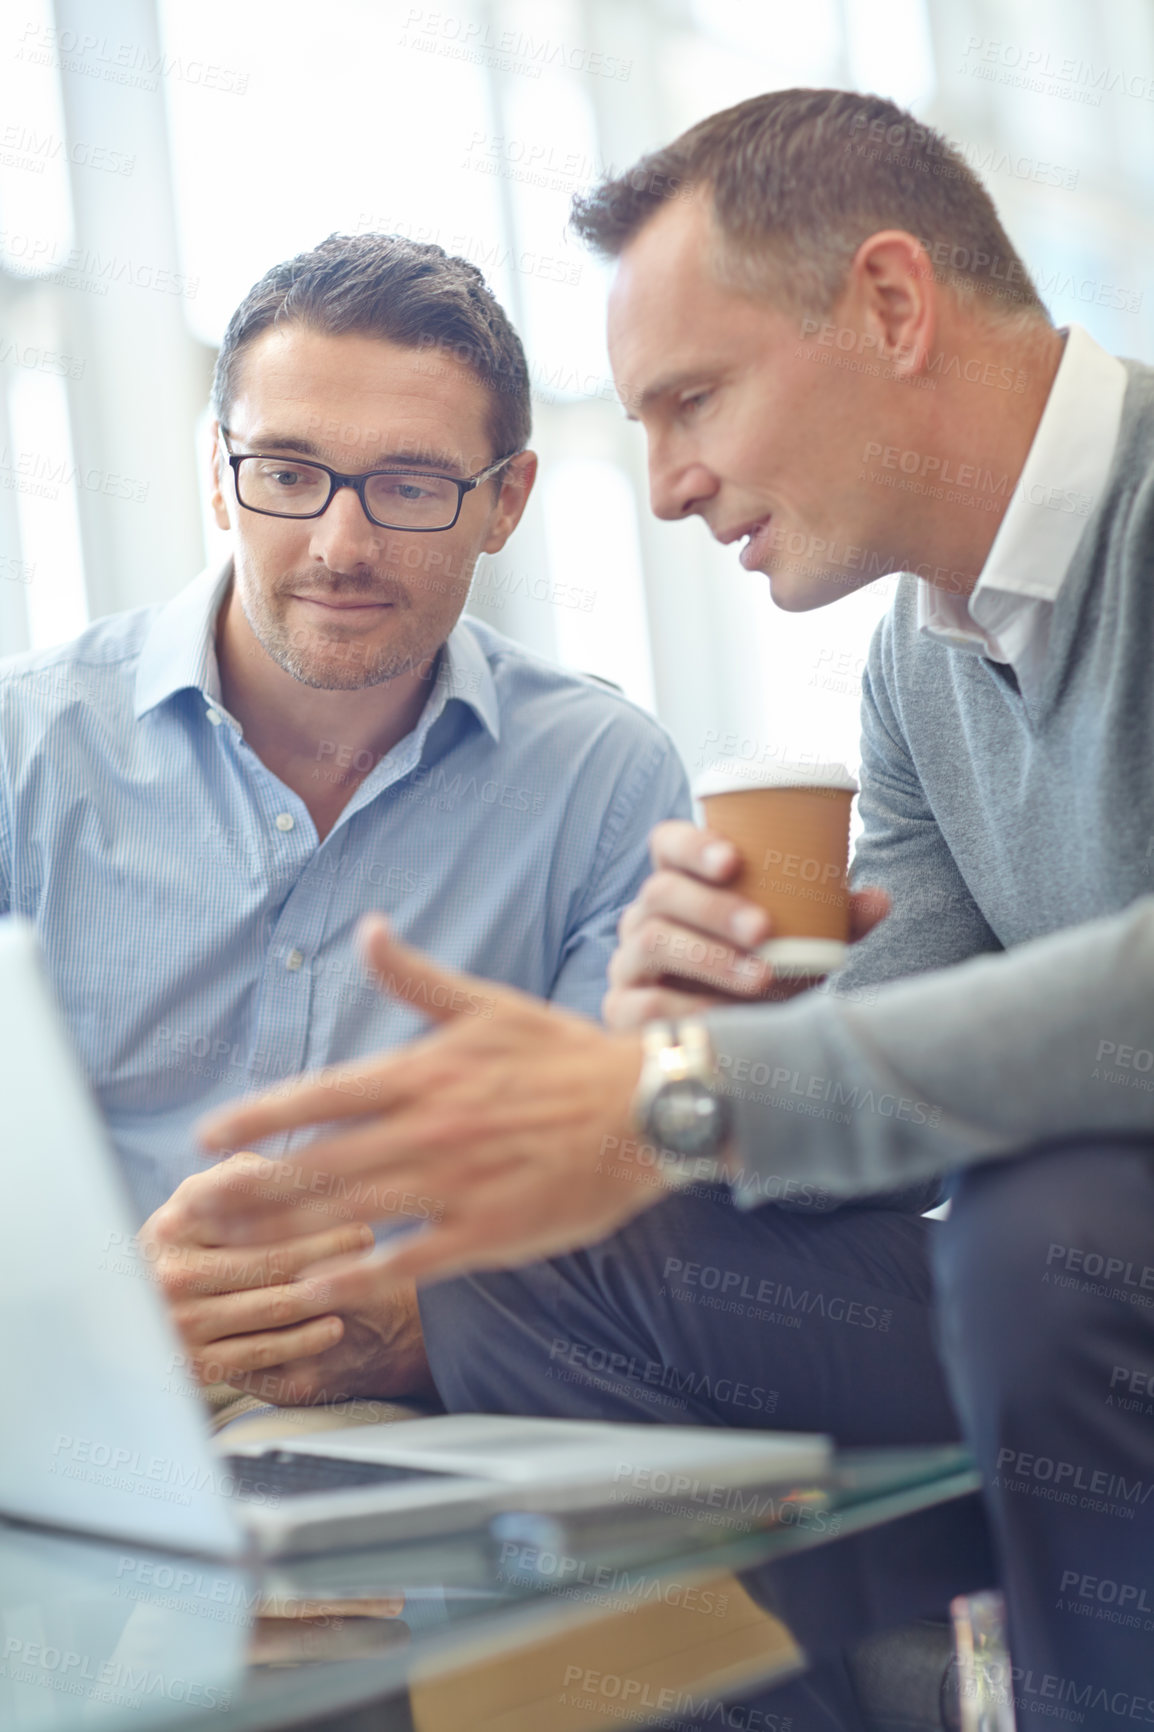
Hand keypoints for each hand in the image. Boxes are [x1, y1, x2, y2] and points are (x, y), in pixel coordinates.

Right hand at [139, 1154, 433, 1403]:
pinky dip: (307, 1339)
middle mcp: (169, 1273)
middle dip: (330, 1245)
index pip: (253, 1205)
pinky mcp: (195, 1365)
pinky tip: (335, 1323)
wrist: (142, 1312)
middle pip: (272, 1257)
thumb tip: (297, 1154)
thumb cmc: (191, 1240)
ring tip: (364, 1275)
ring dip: (329, 1290)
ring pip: (275, 1305)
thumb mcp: (203, 1196)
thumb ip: (243, 1172)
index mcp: (175, 1221)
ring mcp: (180, 1323)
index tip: (356, 1187)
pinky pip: (265, 1350)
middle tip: (368, 1235)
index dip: (311, 1195)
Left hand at [192, 919, 668, 1287]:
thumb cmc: (567, 1055)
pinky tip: (315, 1288)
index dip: (259, 1119)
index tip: (209, 1134)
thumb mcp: (488, 1003)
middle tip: (192, 1205)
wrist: (648, 1107)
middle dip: (248, 1186)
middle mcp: (429, 1129)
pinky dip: (359, 1277)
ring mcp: (456, 1184)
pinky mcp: (488, 1232)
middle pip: (319, 1163)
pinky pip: (409, 1261)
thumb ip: (417, 977)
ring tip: (230, 1242)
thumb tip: (367, 929)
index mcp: (424, 1072)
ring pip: (351, 1212)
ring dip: (283, 1230)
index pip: (321, 1097)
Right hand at [604, 820, 890, 1027]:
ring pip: (651, 943)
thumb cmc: (758, 982)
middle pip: (660, 892)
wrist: (719, 1052)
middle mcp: (644, 918)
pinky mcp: (621, 1011)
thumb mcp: (798, 951)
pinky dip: (684, 1007)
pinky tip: (719, 1018)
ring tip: (760, 975)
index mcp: (680, 886)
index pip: (667, 844)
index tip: (734, 859)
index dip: (693, 844)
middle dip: (714, 907)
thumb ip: (835, 925)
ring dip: (709, 957)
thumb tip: (880, 899)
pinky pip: (641, 1002)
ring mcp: (627, 965)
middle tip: (765, 928)